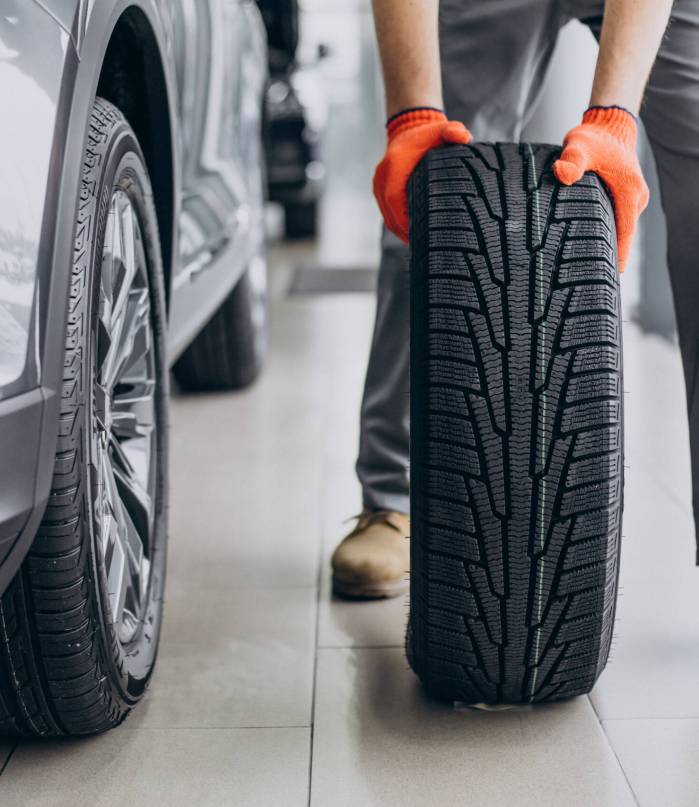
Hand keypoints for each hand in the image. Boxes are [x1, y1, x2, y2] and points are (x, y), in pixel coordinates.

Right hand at [373, 108, 470, 242]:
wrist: (408, 128)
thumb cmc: (428, 135)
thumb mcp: (442, 130)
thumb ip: (453, 131)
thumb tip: (463, 137)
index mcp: (394, 166)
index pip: (395, 201)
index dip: (405, 221)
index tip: (419, 236)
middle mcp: (382, 177)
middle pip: (390, 215)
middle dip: (405, 233)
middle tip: (424, 247)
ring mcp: (378, 185)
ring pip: (387, 217)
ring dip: (401, 232)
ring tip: (420, 245)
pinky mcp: (380, 191)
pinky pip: (387, 213)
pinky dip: (398, 225)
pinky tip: (413, 235)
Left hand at [554, 106, 648, 271]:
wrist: (607, 126)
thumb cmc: (594, 138)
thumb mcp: (579, 146)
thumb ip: (571, 160)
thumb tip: (562, 174)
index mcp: (629, 192)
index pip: (625, 232)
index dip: (617, 256)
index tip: (610, 277)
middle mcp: (634, 198)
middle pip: (621, 235)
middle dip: (607, 256)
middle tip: (588, 280)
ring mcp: (630, 199)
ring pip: (617, 228)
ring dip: (603, 244)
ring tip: (584, 268)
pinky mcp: (622, 199)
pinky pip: (614, 220)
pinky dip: (602, 232)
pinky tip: (585, 245)